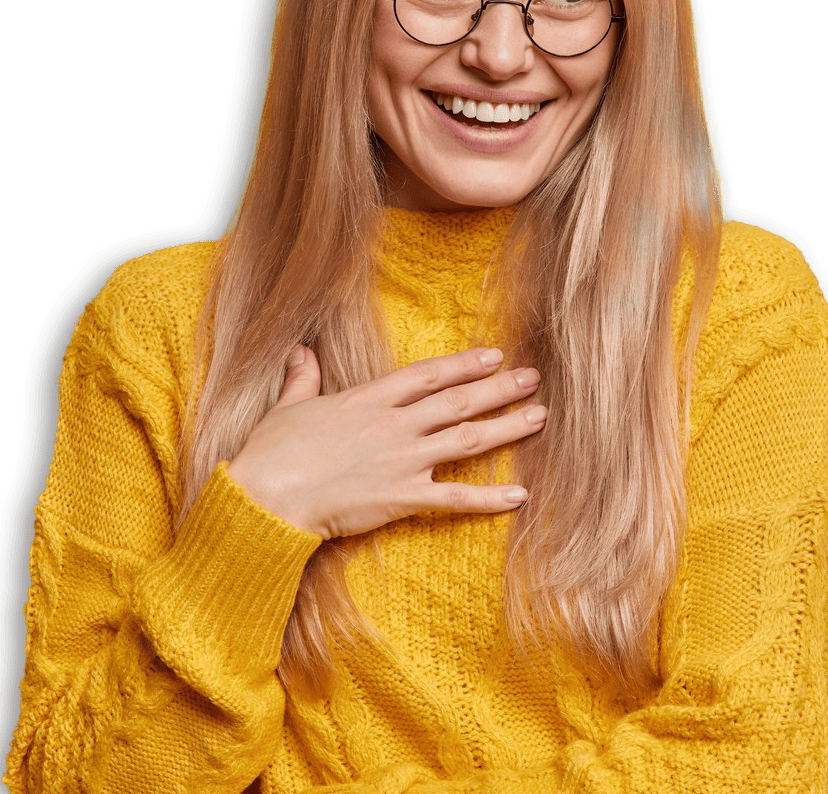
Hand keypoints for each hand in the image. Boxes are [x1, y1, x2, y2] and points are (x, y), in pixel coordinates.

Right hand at [226, 346, 544, 539]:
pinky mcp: (403, 498)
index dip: (463, 364)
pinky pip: (455, 497)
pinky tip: (520, 494)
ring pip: (466, 439)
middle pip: (458, 401)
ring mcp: (402, 460)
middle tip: (533, 379)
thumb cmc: (271, 453)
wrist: (266, 498)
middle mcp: (394, 424)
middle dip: (499, 388)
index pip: (428, 375)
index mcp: (368, 399)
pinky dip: (490, 497)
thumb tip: (301, 351)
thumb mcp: (287, 406)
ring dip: (506, 427)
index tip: (493, 356)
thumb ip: (303, 377)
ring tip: (539, 417)